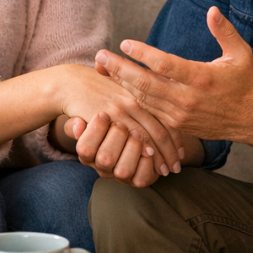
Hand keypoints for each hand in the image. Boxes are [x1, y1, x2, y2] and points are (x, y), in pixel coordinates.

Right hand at [54, 64, 183, 173]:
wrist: (70, 82)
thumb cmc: (96, 87)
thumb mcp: (121, 90)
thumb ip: (135, 101)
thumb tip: (151, 123)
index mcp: (142, 92)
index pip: (167, 117)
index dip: (176, 136)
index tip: (182, 152)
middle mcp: (136, 100)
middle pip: (162, 128)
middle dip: (171, 150)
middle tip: (177, 166)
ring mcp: (124, 108)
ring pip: (150, 136)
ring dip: (160, 155)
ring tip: (166, 170)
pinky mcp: (110, 117)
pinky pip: (130, 137)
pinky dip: (142, 152)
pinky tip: (148, 162)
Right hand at [65, 113, 160, 187]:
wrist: (128, 141)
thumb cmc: (104, 126)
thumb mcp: (87, 122)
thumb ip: (76, 123)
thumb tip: (78, 124)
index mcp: (88, 154)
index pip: (85, 148)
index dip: (95, 131)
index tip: (103, 114)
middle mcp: (102, 167)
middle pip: (105, 159)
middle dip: (117, 136)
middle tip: (122, 124)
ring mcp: (119, 176)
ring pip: (124, 171)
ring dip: (132, 148)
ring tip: (136, 133)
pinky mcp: (137, 180)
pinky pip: (142, 179)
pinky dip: (147, 162)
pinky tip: (148, 148)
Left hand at [93, 6, 252, 141]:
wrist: (251, 120)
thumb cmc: (245, 82)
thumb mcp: (240, 53)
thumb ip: (224, 31)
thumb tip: (212, 9)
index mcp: (201, 78)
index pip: (164, 64)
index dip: (142, 53)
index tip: (125, 43)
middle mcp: (188, 98)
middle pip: (145, 83)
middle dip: (119, 69)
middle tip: (100, 56)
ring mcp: (181, 114)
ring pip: (143, 98)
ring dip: (122, 82)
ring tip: (104, 67)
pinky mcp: (177, 124)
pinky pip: (149, 110)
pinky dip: (133, 97)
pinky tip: (120, 85)